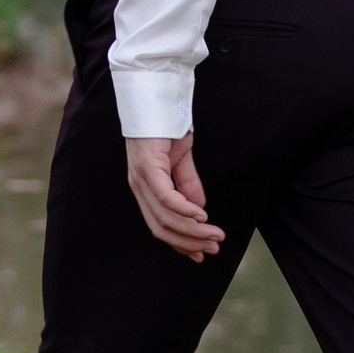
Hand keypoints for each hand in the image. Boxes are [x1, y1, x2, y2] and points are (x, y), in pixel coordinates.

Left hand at [124, 133, 224, 260]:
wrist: (156, 98)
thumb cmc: (166, 125)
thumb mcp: (181, 159)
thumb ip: (188, 184)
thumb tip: (199, 211)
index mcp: (145, 188)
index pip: (160, 225)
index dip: (180, 243)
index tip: (200, 254)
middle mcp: (139, 187)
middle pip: (161, 228)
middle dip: (189, 242)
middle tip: (213, 248)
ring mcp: (141, 179)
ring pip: (165, 217)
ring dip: (193, 230)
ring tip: (215, 235)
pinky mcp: (147, 168)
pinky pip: (166, 198)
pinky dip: (185, 210)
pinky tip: (202, 216)